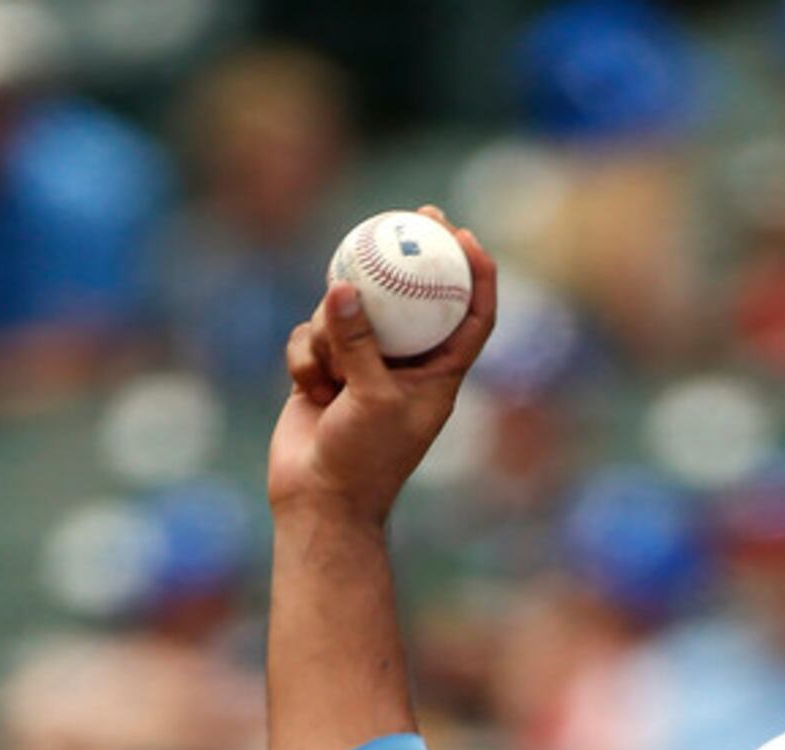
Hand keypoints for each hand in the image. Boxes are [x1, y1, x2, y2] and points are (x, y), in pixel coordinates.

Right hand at [268, 206, 496, 527]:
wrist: (319, 500)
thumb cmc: (363, 459)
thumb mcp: (371, 397)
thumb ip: (360, 342)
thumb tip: (344, 286)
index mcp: (439, 375)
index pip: (471, 317)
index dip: (477, 276)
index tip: (466, 235)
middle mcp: (405, 365)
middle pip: (412, 298)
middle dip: (408, 257)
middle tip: (408, 214)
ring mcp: (363, 365)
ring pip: (348, 314)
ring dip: (332, 334)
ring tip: (332, 375)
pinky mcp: (324, 370)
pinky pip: (311, 338)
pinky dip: (306, 357)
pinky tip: (309, 387)